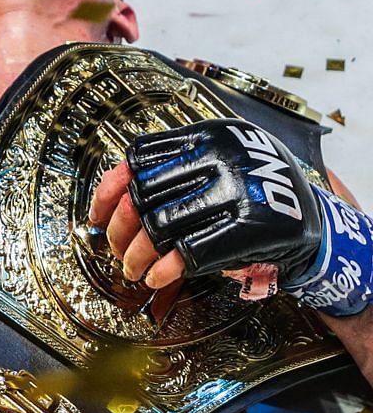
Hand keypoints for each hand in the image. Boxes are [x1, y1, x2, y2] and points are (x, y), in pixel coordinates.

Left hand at [89, 119, 321, 290]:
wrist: (315, 220)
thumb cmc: (253, 192)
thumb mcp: (218, 161)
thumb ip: (171, 169)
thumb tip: (111, 199)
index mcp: (207, 135)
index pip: (136, 160)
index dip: (108, 192)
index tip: (97, 216)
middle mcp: (219, 157)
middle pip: (141, 196)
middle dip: (120, 230)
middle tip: (116, 249)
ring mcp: (235, 191)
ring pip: (158, 226)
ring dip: (136, 256)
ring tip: (132, 269)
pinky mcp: (249, 228)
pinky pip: (188, 252)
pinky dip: (164, 270)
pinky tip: (156, 278)